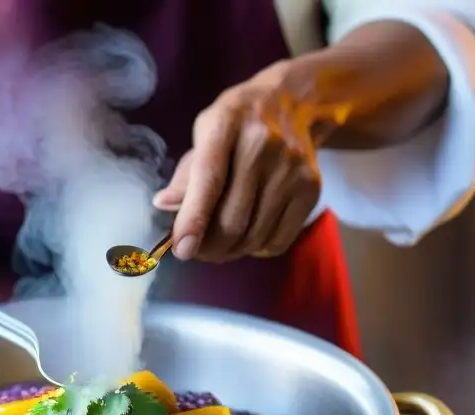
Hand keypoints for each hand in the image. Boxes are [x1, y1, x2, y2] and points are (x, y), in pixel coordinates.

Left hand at [153, 65, 348, 262]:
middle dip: (208, 247)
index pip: (209, 179)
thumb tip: (163, 205)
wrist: (293, 103)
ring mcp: (291, 169)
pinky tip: (248, 235)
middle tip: (195, 251)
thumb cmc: (237, 124)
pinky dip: (256, 249)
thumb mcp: (205, 132)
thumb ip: (185, 172)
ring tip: (218, 244)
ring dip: (230, 251)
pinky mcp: (311, 189)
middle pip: (233, 220)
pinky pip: (278, 241)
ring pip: (254, 236)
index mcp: (226, 125)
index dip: (194, 218)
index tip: (182, 250)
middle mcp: (263, 146)